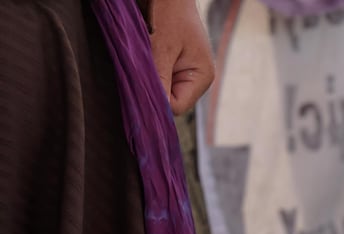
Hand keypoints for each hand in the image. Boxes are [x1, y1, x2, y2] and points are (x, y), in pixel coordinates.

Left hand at [149, 0, 214, 114]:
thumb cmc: (169, 14)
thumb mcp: (161, 49)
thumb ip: (159, 81)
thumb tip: (152, 110)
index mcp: (202, 77)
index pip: (176, 107)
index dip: (158, 100)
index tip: (141, 84)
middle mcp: (197, 79)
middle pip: (171, 101)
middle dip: (155, 88)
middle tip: (144, 65)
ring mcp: (187, 72)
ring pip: (163, 91)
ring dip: (151, 78)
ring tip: (148, 56)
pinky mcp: (176, 65)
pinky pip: (160, 79)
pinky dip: (150, 71)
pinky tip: (148, 55)